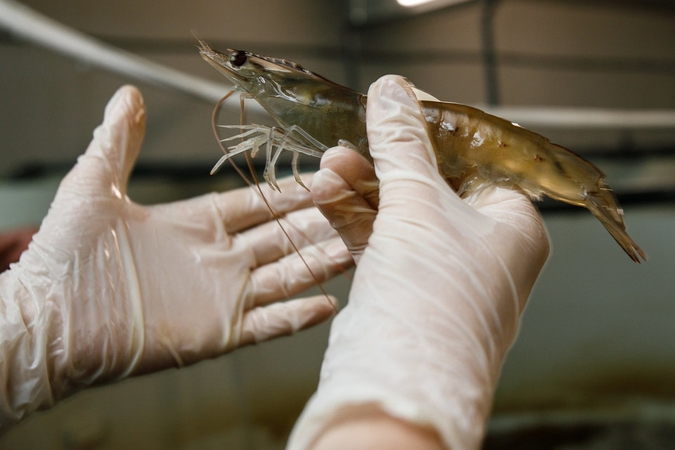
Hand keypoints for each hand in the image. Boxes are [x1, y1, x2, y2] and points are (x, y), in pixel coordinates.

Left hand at [0, 85, 350, 427]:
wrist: (52, 321)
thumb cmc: (65, 256)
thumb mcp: (93, 187)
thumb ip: (117, 142)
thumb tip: (128, 95)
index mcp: (197, 223)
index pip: (260, 203)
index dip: (294, 190)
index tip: (330, 173)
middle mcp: (219, 258)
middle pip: (284, 237)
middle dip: (321, 221)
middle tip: (358, 206)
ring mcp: (224, 297)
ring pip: (287, 276)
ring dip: (322, 262)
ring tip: (358, 247)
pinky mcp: (221, 333)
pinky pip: (269, 324)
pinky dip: (300, 317)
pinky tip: (331, 303)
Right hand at [292, 76, 549, 448]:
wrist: (399, 385)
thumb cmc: (432, 295)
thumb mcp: (418, 206)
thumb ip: (403, 145)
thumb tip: (392, 89)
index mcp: (512, 223)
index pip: (476, 156)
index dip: (434, 126)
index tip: (396, 102)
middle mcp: (483, 246)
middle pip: (433, 181)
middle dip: (387, 157)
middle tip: (354, 131)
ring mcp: (442, 268)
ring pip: (401, 210)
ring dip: (364, 185)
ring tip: (329, 162)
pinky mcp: (406, 286)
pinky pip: (382, 238)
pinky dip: (355, 216)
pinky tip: (327, 192)